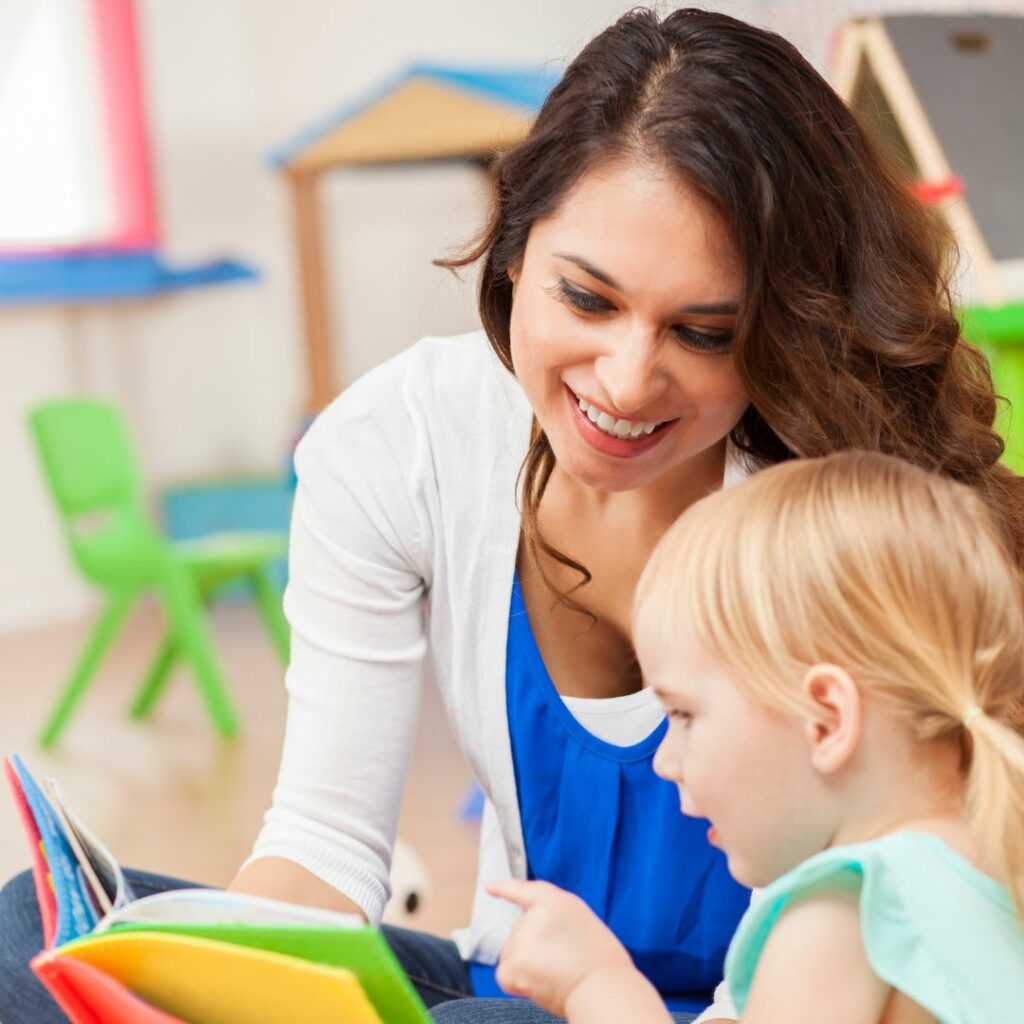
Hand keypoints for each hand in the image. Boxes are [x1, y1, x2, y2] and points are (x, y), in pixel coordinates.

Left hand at [487, 879, 635, 1016]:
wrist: (600, 986)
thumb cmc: (600, 960)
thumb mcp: (581, 921)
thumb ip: (554, 917)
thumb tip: (534, 930)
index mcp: (555, 901)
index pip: (524, 890)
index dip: (505, 888)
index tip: (489, 887)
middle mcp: (534, 914)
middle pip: (521, 932)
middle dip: (534, 947)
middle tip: (561, 960)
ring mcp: (521, 938)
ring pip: (513, 953)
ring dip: (527, 964)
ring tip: (554, 972)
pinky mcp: (512, 963)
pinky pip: (506, 972)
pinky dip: (517, 981)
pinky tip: (538, 982)